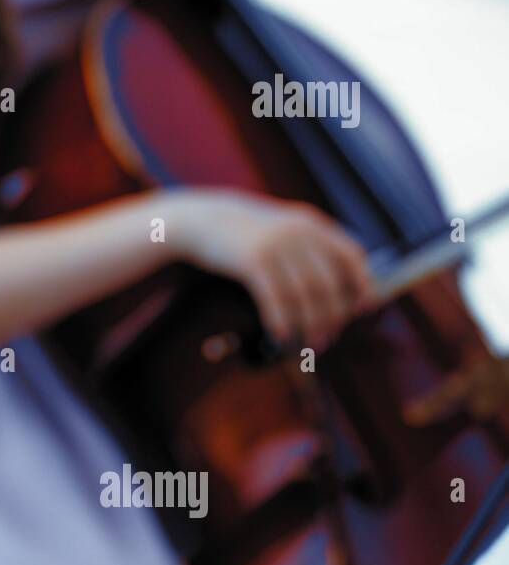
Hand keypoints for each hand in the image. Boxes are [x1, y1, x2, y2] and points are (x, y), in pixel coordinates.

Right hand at [166, 189, 376, 348]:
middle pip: (328, 283)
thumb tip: (335, 288)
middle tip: (328, 339)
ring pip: (304, 295)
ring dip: (309, 326)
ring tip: (309, 345)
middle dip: (332, 317)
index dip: (361, 284)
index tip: (362, 310)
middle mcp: (298, 233)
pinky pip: (275, 299)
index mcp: (311, 224)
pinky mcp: (252, 261)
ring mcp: (275, 246)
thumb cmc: (245, 232)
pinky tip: (281, 337)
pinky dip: (281, 321)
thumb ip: (309, 246)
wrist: (202, 219)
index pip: (351, 256)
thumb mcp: (282, 227)